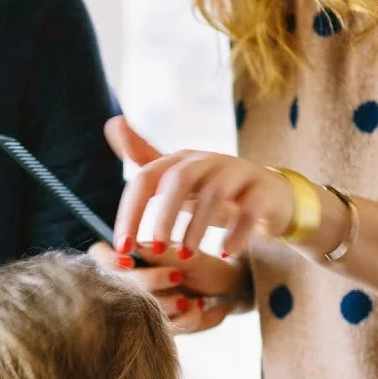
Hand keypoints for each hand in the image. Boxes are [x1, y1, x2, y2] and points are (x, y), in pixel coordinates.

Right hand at [88, 240, 245, 333]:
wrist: (227, 290)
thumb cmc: (202, 264)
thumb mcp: (182, 251)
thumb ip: (156, 250)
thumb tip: (134, 247)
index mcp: (130, 260)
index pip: (98, 255)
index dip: (107, 260)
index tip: (128, 263)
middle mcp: (130, 285)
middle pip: (119, 285)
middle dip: (149, 282)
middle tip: (178, 276)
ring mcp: (141, 308)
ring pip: (138, 311)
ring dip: (166, 305)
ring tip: (190, 299)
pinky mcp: (158, 329)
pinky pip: (163, 330)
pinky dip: (184, 320)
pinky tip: (197, 309)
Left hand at [105, 114, 294, 259]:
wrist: (266, 196)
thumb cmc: (211, 191)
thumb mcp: (176, 179)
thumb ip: (144, 160)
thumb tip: (111, 123)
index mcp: (179, 161)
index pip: (145, 179)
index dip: (130, 213)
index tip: (123, 249)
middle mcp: (206, 161)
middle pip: (179, 180)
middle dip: (164, 216)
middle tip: (157, 250)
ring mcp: (237, 172)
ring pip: (213, 193)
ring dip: (196, 227)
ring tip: (187, 256)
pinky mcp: (263, 189)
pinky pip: (249, 209)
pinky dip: (236, 232)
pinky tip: (225, 253)